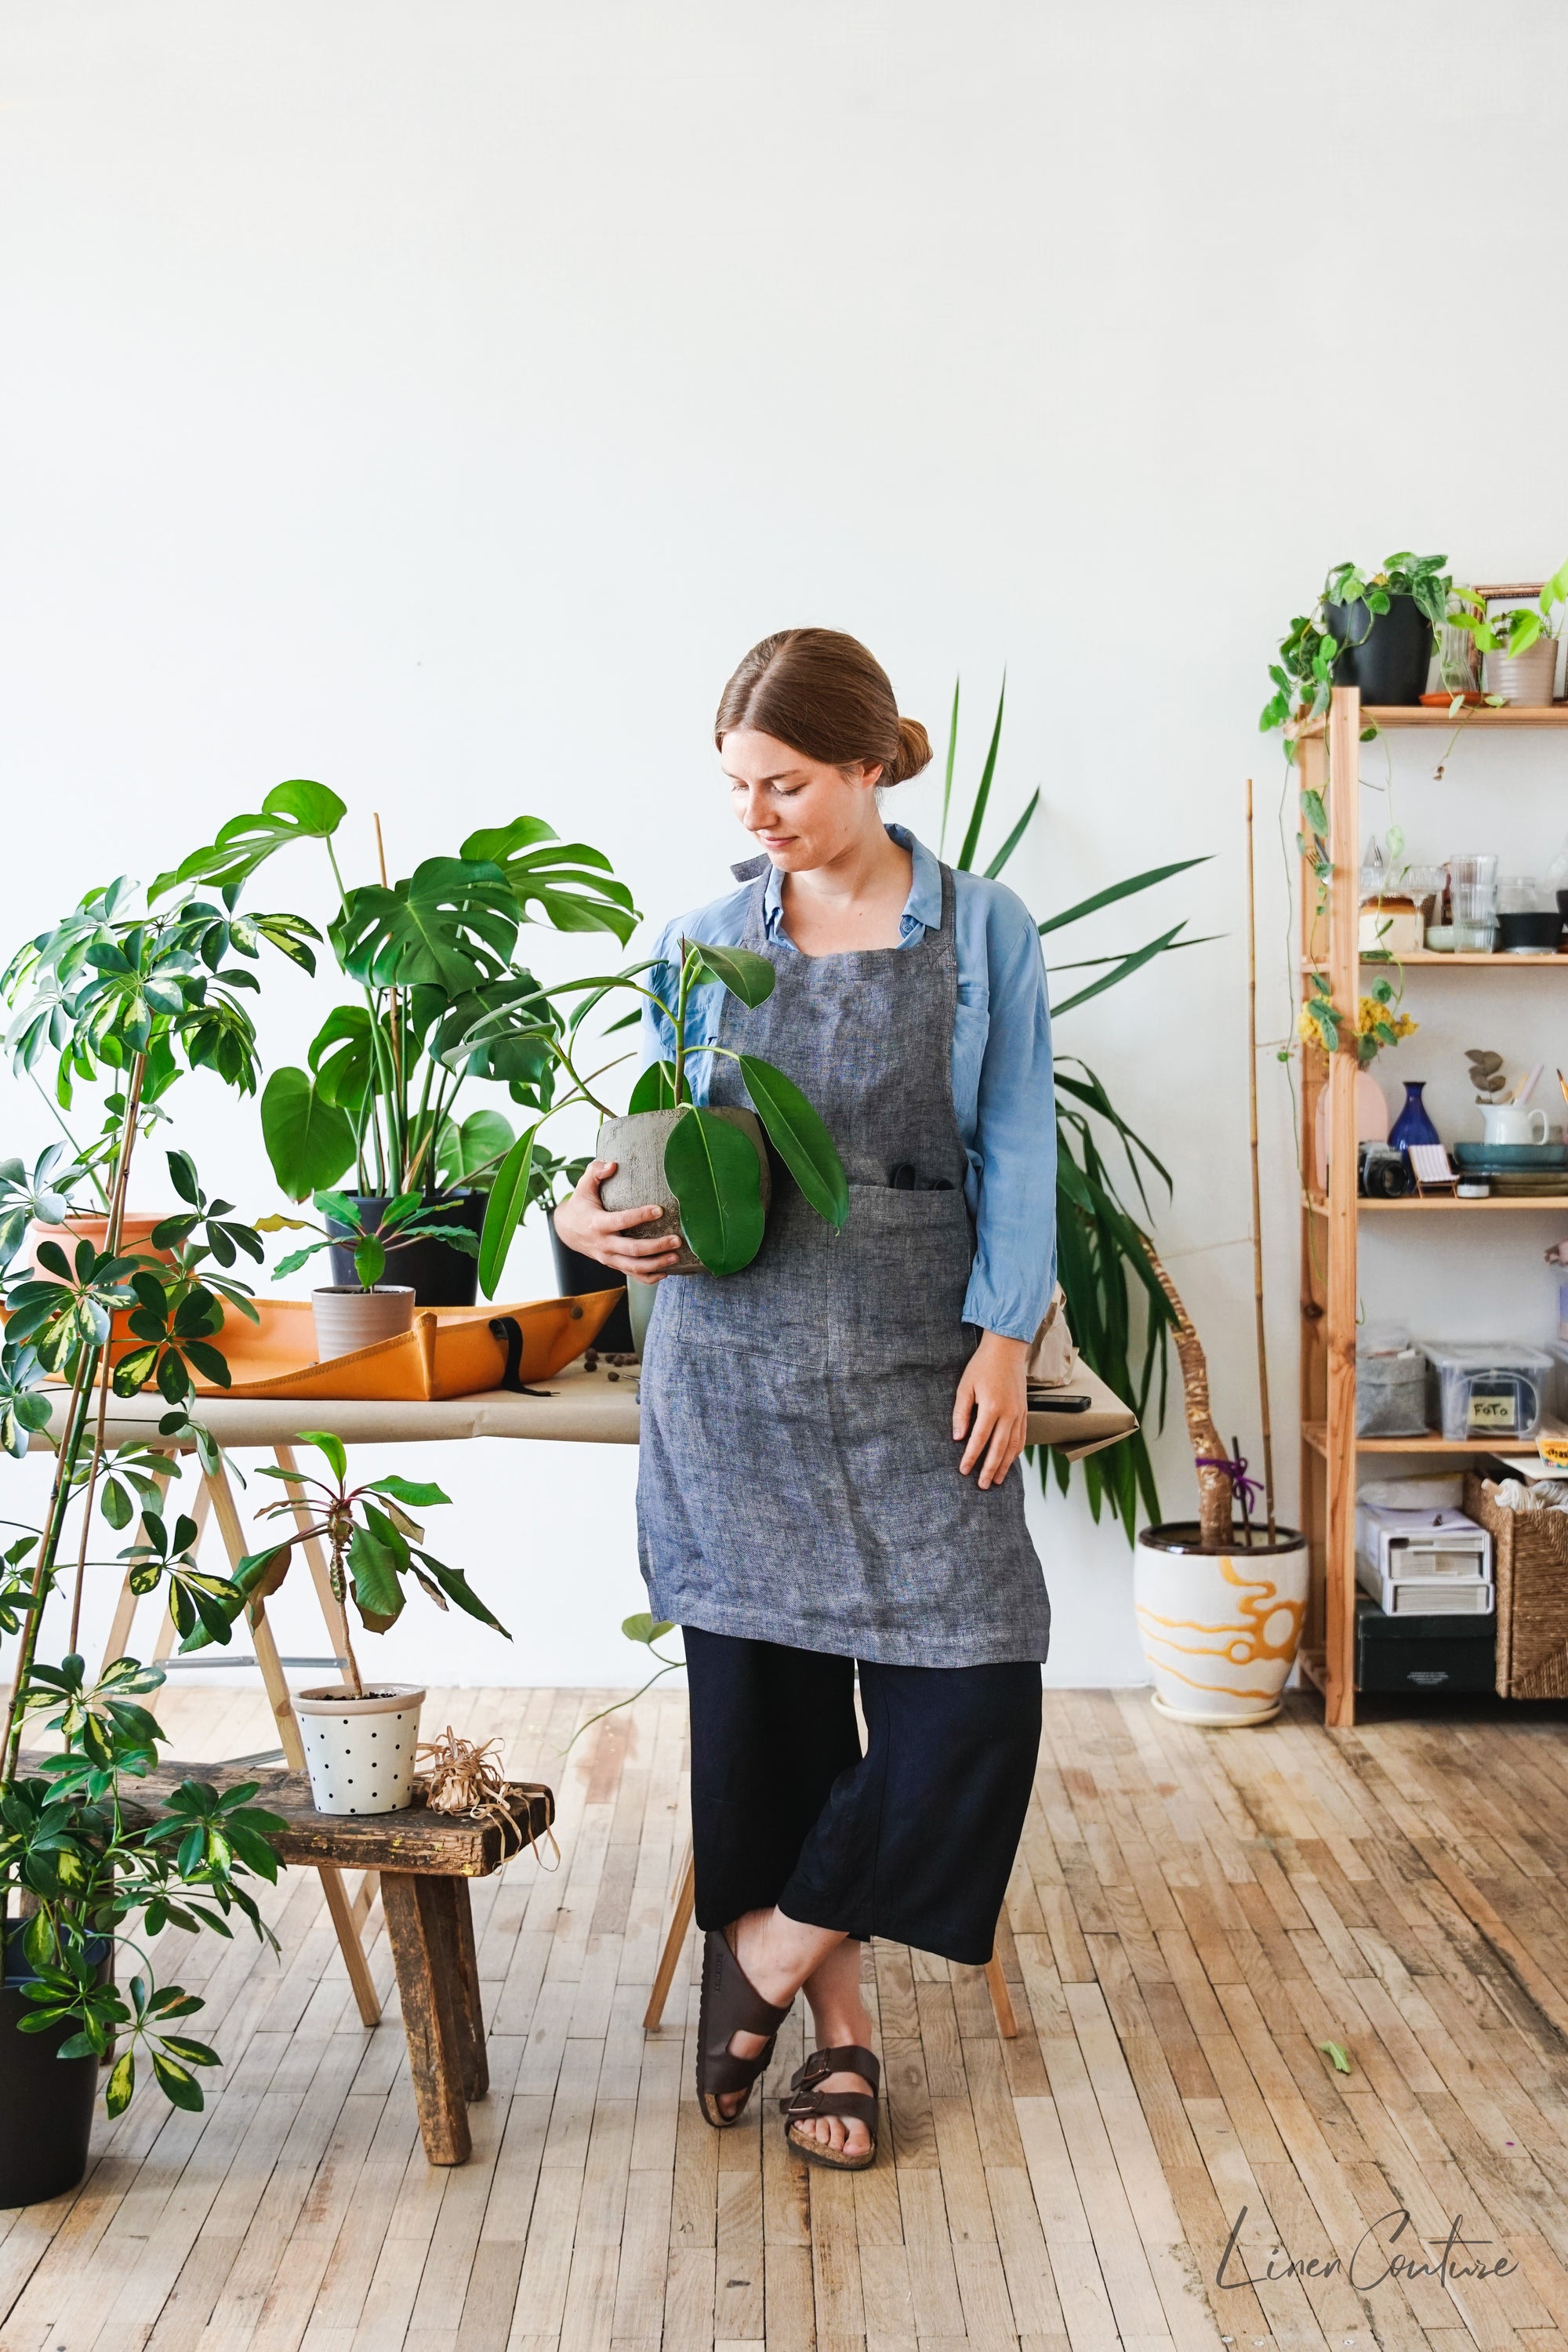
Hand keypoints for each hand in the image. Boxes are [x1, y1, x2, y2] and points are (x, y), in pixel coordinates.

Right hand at [551, 1158, 682, 1283]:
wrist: (567, 1230)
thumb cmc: (581, 1205)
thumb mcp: (583, 1186)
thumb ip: (595, 1172)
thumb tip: (612, 1164)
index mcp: (597, 1223)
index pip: (621, 1221)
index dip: (640, 1216)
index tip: (659, 1210)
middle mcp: (603, 1244)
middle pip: (632, 1250)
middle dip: (656, 1246)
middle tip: (677, 1240)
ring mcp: (608, 1258)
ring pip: (634, 1267)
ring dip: (657, 1263)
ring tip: (676, 1256)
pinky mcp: (613, 1265)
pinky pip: (632, 1275)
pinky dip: (649, 1277)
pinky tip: (665, 1271)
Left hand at [953, 1331, 1029, 1488]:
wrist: (1007, 1349)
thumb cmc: (982, 1366)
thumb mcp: (965, 1386)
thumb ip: (961, 1413)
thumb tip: (958, 1437)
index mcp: (992, 1407)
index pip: (980, 1439)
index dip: (971, 1457)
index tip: (964, 1471)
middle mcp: (1009, 1413)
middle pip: (999, 1449)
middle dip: (990, 1469)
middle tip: (981, 1485)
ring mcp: (1019, 1413)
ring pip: (1013, 1446)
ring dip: (1005, 1465)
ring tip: (996, 1480)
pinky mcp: (1024, 1411)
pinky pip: (1022, 1437)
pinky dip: (1016, 1452)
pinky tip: (1010, 1461)